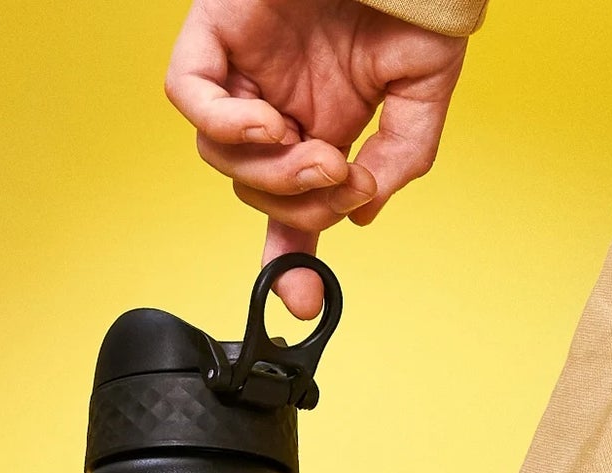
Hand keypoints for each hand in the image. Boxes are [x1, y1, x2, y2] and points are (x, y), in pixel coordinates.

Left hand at [166, 0, 466, 317]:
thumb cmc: (414, 7)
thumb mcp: (421, 106)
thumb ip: (398, 165)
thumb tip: (356, 210)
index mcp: (321, 127)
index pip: (291, 207)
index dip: (291, 260)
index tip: (303, 305)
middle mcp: (278, 104)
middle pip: (256, 191)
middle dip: (298, 202)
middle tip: (338, 172)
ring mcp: (244, 70)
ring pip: (221, 158)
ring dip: (271, 172)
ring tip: (317, 147)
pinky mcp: (216, 30)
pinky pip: (190, 97)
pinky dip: (224, 126)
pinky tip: (268, 124)